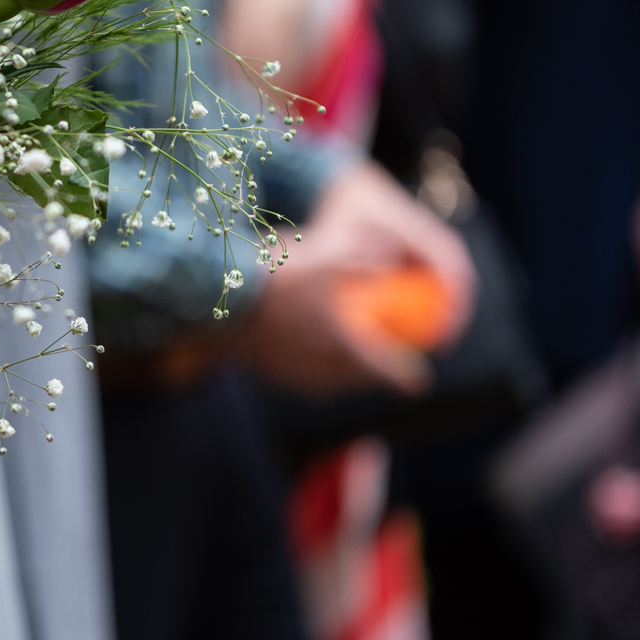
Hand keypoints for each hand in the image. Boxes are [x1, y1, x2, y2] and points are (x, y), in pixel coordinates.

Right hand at [235, 160, 476, 395]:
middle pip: (353, 381)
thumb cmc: (279, 277)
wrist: (219, 295)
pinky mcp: (264, 369)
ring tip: (344, 364)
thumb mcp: (330, 256)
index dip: (405, 378)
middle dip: (371, 377)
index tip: (420, 384)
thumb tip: (389, 258)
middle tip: (382, 371)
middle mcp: (318, 370)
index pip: (384, 371)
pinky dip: (310, 369)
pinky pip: (297, 375)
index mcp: (342, 348)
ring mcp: (289, 372)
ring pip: (324, 382)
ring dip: (339, 376)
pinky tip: (304, 353)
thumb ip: (365, 257)